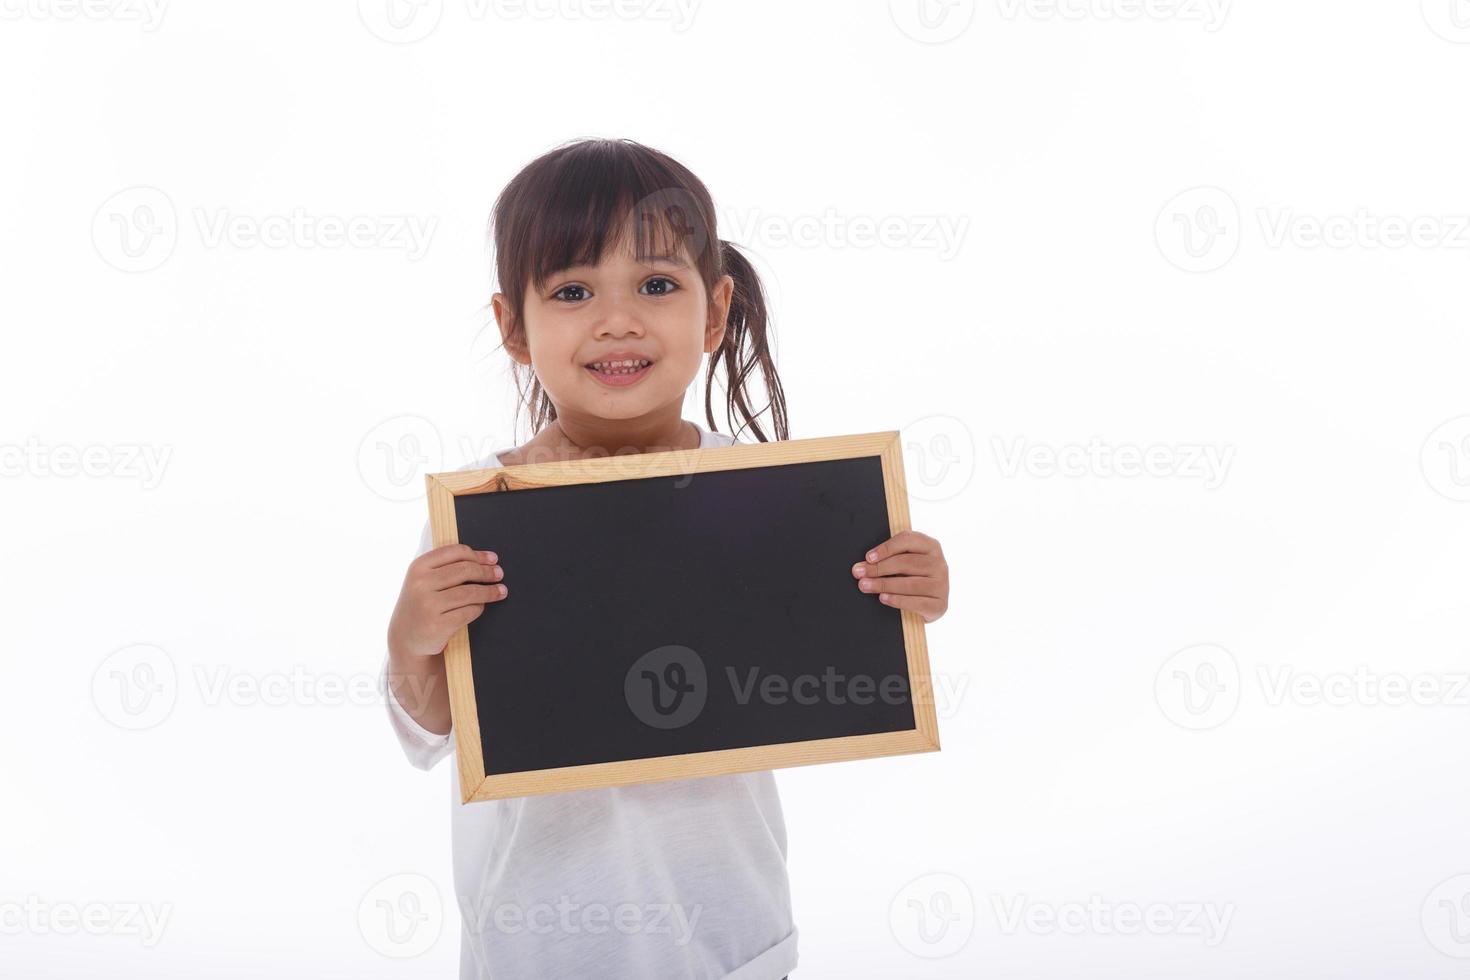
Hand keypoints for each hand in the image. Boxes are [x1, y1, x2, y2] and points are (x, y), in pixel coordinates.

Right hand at [388, 544, 507, 659]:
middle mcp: (421, 584)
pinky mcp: (438, 625)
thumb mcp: (424, 580)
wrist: (405, 637)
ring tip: (501, 591)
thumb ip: (446, 567)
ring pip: (470, 592)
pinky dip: (479, 608)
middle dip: (487, 572)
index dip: (478, 555)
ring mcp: (428, 605)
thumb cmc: (422, 604)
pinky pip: (469, 611)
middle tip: (499, 574)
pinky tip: (481, 606)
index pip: (455, 552)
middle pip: (465, 570)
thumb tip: (487, 560)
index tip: (493, 559)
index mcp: (418, 567)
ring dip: (489, 591)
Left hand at [851, 530, 947, 623]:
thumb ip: (888, 559)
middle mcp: (939, 564)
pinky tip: (883, 598)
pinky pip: (916, 602)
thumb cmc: (913, 577)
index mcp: (931, 546)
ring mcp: (942, 585)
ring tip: (865, 585)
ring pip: (909, 583)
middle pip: (906, 563)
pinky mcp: (939, 605)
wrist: (930, 603)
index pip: (908, 541)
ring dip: (883, 584)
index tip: (868, 557)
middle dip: (879, 568)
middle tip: (859, 573)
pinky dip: (897, 600)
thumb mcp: (905, 562)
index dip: (886, 548)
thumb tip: (860, 566)